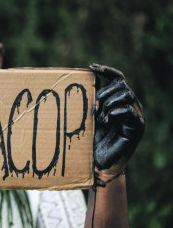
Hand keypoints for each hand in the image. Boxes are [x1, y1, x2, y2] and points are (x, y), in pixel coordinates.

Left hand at [90, 63, 144, 179]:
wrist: (99, 161)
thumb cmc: (93, 139)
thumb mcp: (90, 115)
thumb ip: (93, 100)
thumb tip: (88, 80)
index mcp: (119, 101)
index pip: (118, 78)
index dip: (106, 70)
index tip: (91, 67)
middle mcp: (130, 105)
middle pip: (121, 84)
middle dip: (103, 93)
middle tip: (94, 108)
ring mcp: (136, 115)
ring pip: (126, 94)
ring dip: (108, 103)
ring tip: (100, 117)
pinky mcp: (137, 127)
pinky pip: (128, 110)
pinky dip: (114, 113)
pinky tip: (106, 121)